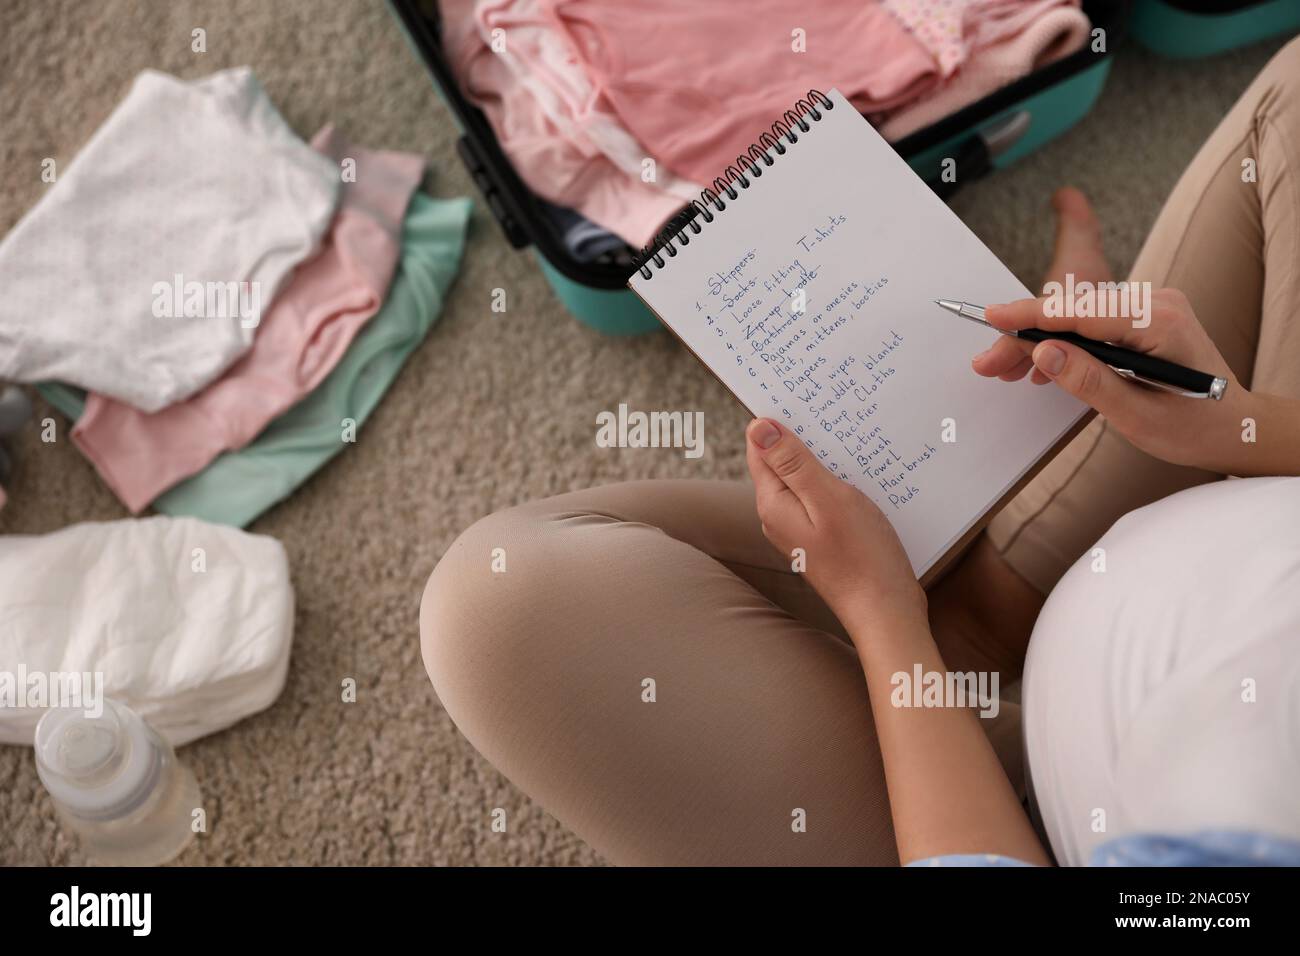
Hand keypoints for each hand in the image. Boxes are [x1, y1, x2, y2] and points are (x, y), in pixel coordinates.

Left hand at [745, 418, 926, 631]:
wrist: (884, 610)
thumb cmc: (861, 555)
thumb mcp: (828, 497)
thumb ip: (792, 462)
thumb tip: (758, 427)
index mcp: (773, 503)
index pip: (760, 448)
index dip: (776, 421)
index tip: (799, 396)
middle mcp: (778, 517)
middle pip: (781, 462)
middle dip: (801, 437)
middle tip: (830, 410)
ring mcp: (798, 530)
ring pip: (802, 480)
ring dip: (821, 459)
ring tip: (848, 437)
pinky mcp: (819, 539)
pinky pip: (820, 499)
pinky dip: (834, 482)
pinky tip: (858, 476)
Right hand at [972, 288, 1255, 472]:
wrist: (1232, 427)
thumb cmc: (1194, 427)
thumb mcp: (1137, 415)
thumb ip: (1089, 381)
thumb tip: (1043, 352)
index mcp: (1160, 323)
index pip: (1081, 312)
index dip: (1031, 314)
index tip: (992, 317)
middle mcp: (1156, 304)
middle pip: (1072, 313)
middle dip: (1025, 336)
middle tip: (987, 363)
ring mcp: (1150, 307)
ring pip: (1075, 317)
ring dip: (1038, 340)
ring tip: (1003, 369)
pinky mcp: (1142, 318)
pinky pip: (1090, 323)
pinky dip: (1061, 342)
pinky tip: (1039, 366)